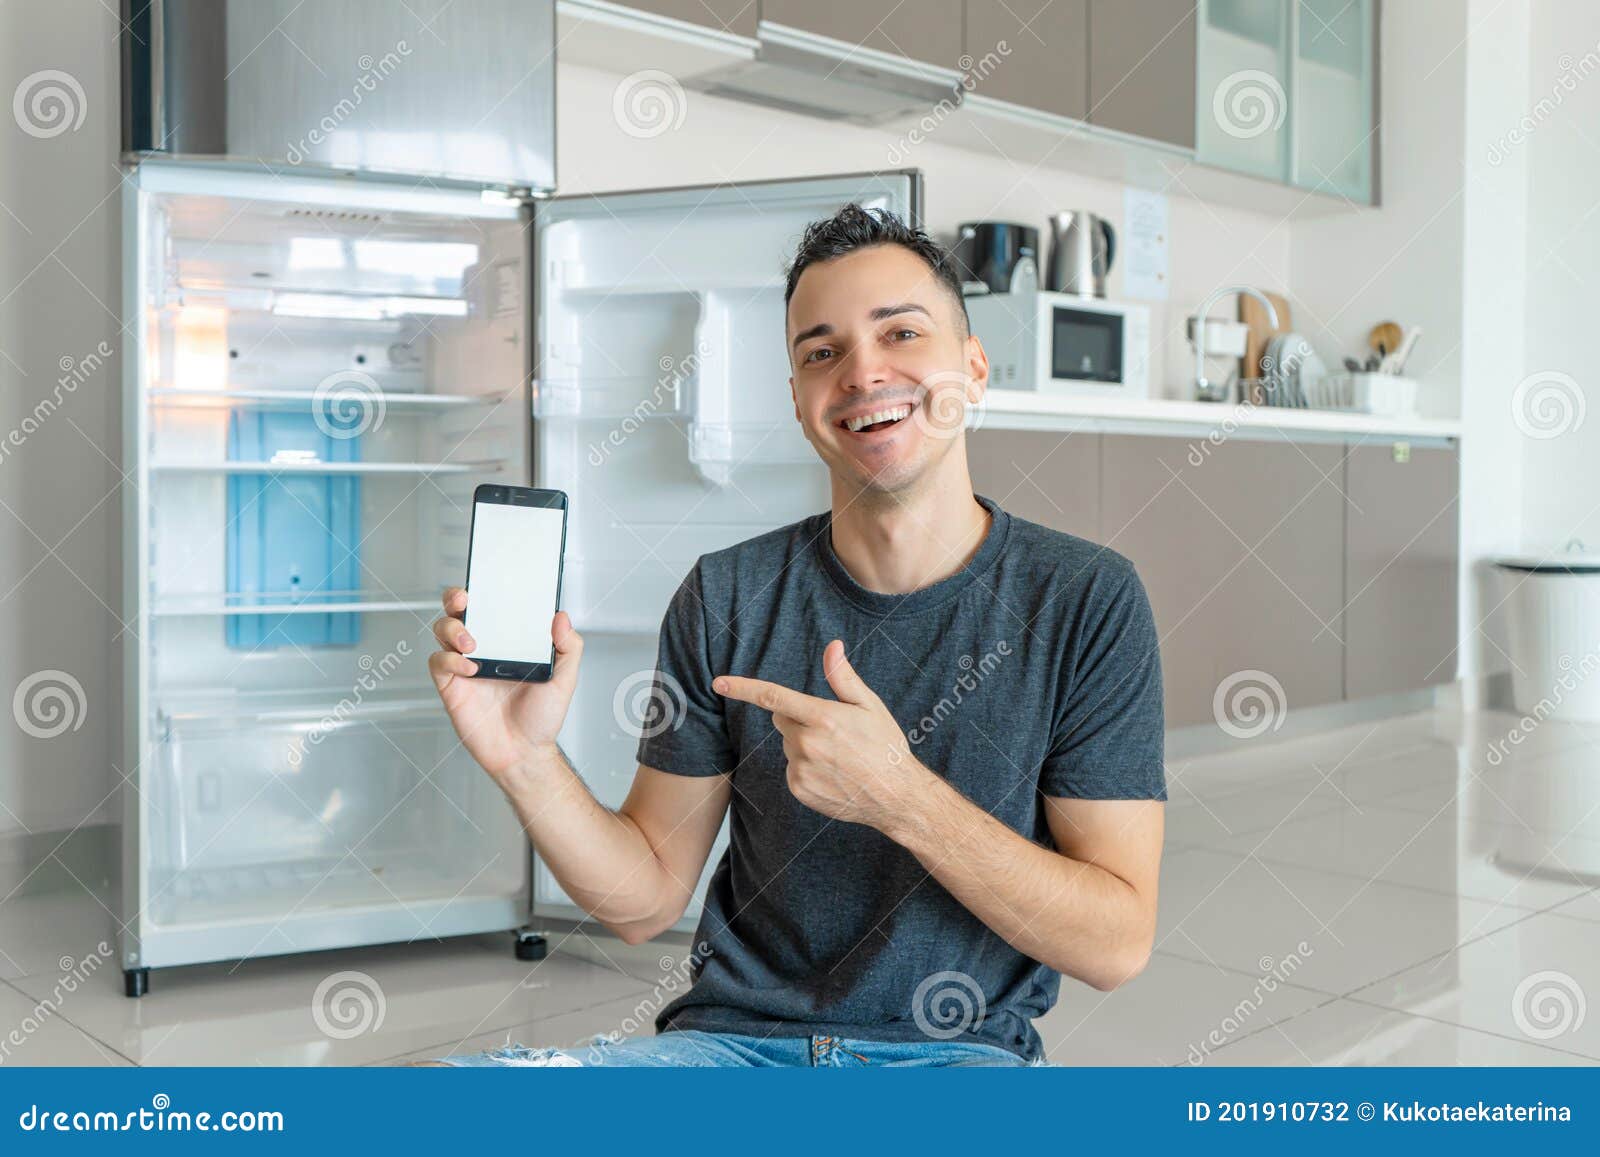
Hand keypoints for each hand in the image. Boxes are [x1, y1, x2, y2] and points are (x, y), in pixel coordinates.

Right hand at [428, 587, 581, 783]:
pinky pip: (438, 662)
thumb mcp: (564, 678)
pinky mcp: (450, 685)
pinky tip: (469, 669)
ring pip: (443, 630)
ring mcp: (465, 665)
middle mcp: (485, 647)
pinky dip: (449, 660)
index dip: (485, 588)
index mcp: (509, 640)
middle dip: (456, 597)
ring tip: (472, 643)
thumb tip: (560, 617)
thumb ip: (567, 647)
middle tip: (466, 600)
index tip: (488, 578)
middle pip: (459, 610)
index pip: (492, 605)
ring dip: (453, 629)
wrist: (524, 753)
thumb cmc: (542, 717)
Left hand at [714, 640, 929, 833]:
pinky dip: (805, 767)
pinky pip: (791, 767)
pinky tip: (832, 773)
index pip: (774, 697)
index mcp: (823, 718)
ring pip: (788, 744)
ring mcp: (801, 769)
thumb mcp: (870, 706)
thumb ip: (844, 677)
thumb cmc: (885, 747)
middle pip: (782, 718)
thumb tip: (833, 646)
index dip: (743, 688)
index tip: (719, 682)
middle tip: (833, 730)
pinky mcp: (798, 788)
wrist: (895, 796)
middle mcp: (807, 744)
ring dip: (804, 745)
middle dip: (799, 718)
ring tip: (838, 756)